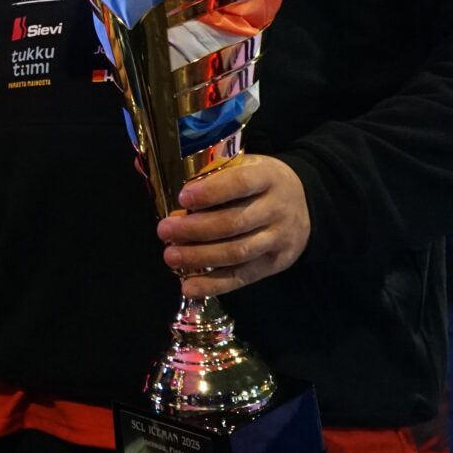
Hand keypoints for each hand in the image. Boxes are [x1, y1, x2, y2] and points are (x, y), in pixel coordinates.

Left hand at [156, 154, 311, 296]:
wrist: (306, 202)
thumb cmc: (258, 181)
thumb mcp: (242, 165)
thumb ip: (206, 169)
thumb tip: (146, 167)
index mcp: (267, 177)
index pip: (241, 183)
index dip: (211, 192)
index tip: (182, 198)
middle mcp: (277, 208)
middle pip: (235, 222)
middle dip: (195, 230)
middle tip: (164, 231)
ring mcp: (279, 238)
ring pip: (238, 251)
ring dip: (200, 258)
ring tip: (170, 257)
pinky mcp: (275, 263)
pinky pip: (243, 277)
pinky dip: (214, 285)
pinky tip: (188, 287)